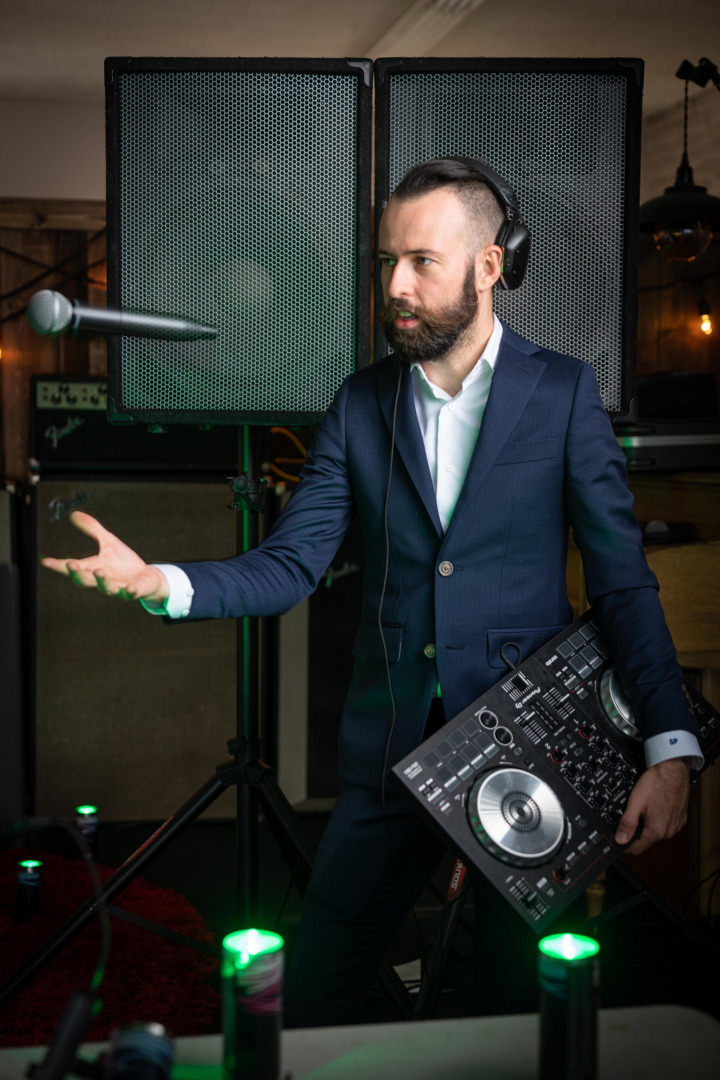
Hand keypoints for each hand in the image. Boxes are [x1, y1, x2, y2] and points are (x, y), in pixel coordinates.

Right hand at [41, 511, 168, 603]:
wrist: (147, 577)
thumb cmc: (124, 561)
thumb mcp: (108, 541)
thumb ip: (92, 529)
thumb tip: (74, 513)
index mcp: (92, 569)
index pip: (72, 568)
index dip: (58, 566)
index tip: (46, 562)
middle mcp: (101, 580)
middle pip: (85, 580)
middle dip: (77, 574)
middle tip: (70, 564)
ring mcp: (117, 588)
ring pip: (106, 589)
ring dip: (101, 581)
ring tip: (99, 571)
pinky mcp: (133, 591)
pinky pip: (130, 594)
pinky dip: (130, 592)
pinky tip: (130, 588)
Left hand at [614, 757, 690, 854]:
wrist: (673, 770)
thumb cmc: (656, 783)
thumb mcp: (635, 802)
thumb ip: (627, 823)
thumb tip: (620, 840)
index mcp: (657, 830)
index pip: (637, 849)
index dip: (625, 845)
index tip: (618, 838)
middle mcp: (669, 831)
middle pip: (646, 840)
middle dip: (636, 832)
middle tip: (630, 816)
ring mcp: (676, 825)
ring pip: (656, 832)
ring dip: (647, 825)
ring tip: (643, 808)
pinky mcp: (680, 818)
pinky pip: (666, 824)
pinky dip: (658, 819)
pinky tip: (654, 806)